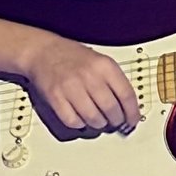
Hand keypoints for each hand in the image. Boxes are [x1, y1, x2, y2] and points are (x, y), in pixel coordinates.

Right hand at [21, 34, 140, 136]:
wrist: (43, 51)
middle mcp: (89, 76)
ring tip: (98, 120)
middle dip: (116, 120)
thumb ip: (114, 81)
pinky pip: (73, 121)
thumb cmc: (73, 57)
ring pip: (94, 118)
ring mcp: (71, 87)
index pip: (126, 95)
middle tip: (115, 122)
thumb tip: (128, 107)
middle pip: (111, 109)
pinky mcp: (55, 97)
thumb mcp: (100, 61)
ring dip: (99, 124)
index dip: (132, 112)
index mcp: (104, 65)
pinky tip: (81, 118)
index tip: (133, 120)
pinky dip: (79, 124)